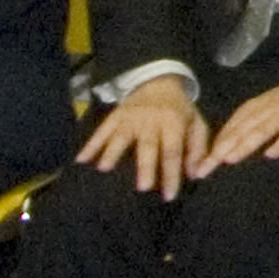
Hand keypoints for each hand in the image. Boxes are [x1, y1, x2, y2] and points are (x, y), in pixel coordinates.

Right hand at [75, 77, 207, 195]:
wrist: (158, 82)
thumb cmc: (179, 110)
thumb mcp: (196, 124)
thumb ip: (198, 149)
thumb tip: (195, 174)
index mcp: (173, 123)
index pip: (173, 151)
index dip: (171, 174)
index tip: (169, 195)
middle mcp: (150, 120)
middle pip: (147, 146)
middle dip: (145, 166)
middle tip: (142, 188)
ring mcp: (130, 117)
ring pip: (121, 136)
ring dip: (112, 153)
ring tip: (103, 169)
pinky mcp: (115, 116)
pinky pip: (101, 130)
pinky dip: (91, 144)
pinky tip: (80, 160)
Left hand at [197, 78, 278, 174]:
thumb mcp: (264, 108)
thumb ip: (247, 125)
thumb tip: (223, 147)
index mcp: (253, 108)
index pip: (230, 128)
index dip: (214, 147)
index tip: (200, 166)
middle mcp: (266, 110)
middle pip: (241, 131)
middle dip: (222, 149)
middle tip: (206, 168)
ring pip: (262, 130)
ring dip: (245, 144)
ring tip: (230, 159)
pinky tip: (272, 154)